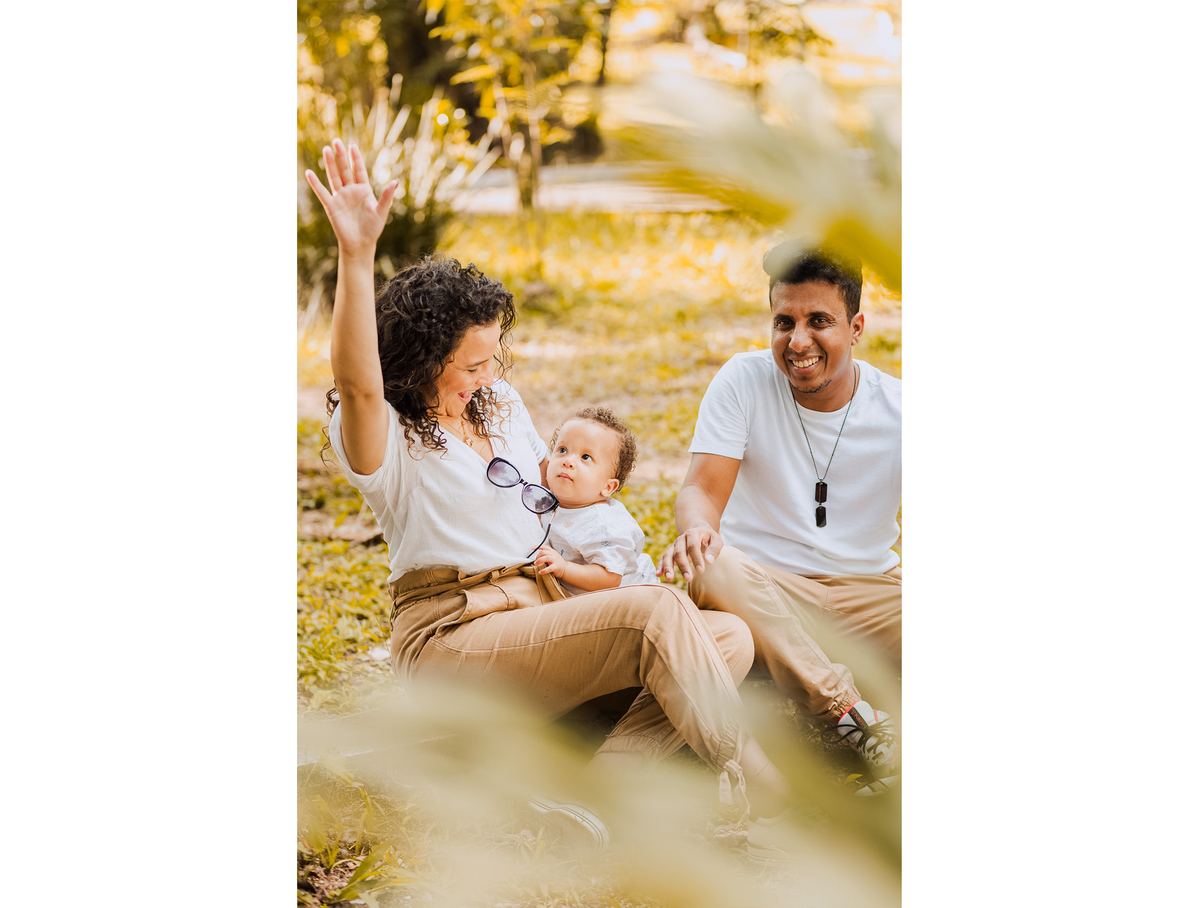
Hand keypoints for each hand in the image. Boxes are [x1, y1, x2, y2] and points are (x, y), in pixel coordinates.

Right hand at [304, 139, 398, 254]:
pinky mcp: (331, 206)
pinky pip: (322, 192)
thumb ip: (387, 196)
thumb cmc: (372, 229)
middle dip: (341, 156)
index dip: (355, 157)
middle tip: (336, 141)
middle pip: (344, 170)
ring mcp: (340, 197)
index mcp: (363, 190)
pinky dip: (315, 183)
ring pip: (334, 177)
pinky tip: (310, 172)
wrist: (360, 244)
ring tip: (326, 149)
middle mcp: (350, 191)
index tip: (352, 145)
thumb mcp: (382, 211)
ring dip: (329, 164)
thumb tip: (395, 181)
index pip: (358, 170)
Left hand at [534, 546, 565, 578]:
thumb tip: (537, 556)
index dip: (538, 547)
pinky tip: (540, 572)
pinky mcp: (556, 567)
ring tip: (536, 564)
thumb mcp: (553, 556)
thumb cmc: (557, 562)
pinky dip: (543, 570)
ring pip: (546, 558)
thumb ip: (547, 554)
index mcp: (552, 551)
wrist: (565, 569)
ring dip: (539, 561)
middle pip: (543, 552)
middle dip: (537, 556)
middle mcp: (553, 555)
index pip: (545, 547)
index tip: (533, 548)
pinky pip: (549, 568)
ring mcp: (555, 560)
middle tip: (535, 561)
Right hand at [657, 527, 722, 582]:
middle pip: (679, 552)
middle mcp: (681, 539)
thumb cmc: (709, 539)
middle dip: (683, 566)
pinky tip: (658, 574)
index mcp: (693, 533)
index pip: (692, 546)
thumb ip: (714, 549)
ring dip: (668, 567)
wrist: (698, 531)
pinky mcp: (671, 552)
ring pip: (668, 555)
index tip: (701, 571)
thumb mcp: (716, 540)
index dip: (696, 558)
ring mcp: (674, 545)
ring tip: (669, 578)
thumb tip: (709, 561)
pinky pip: (664, 558)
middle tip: (688, 579)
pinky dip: (660, 566)